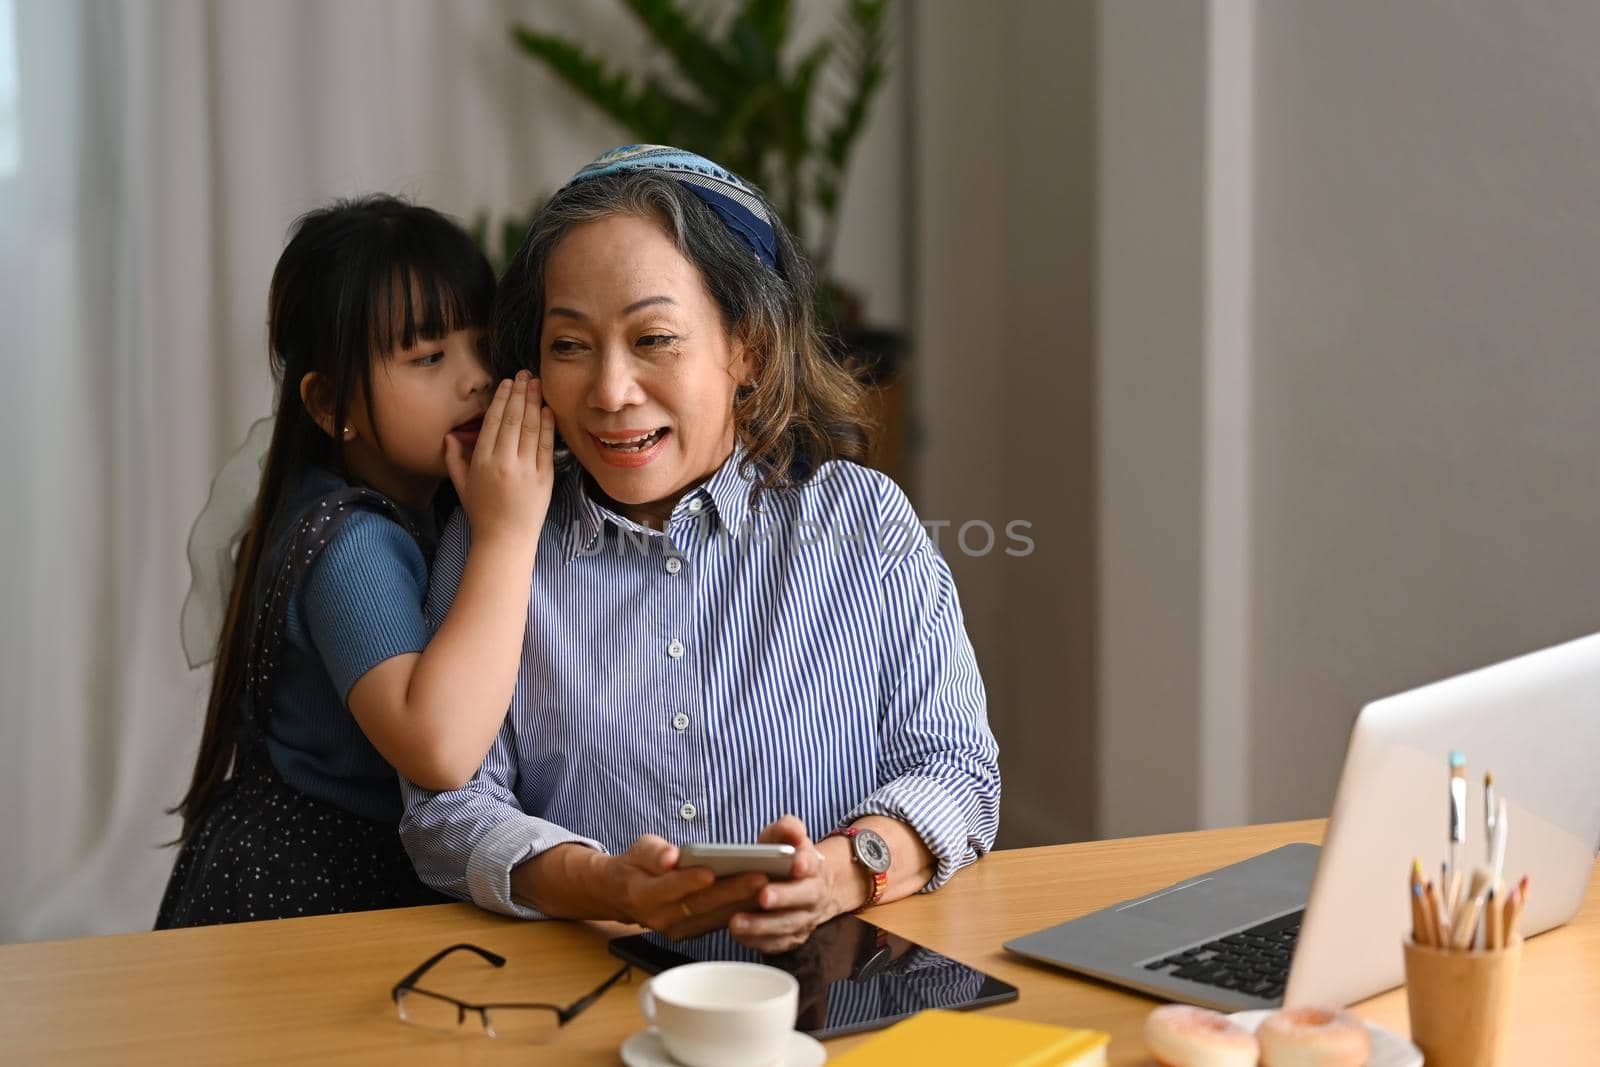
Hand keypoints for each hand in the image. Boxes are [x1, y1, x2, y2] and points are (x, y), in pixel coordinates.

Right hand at [443, 371, 554, 546]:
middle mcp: (503, 463)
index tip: (506, 383)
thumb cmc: (482, 513)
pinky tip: (547, 410)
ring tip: (537, 384)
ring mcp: (525, 470)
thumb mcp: (461, 486)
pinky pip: (545, 446)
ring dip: (534, 403)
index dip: (501, 400)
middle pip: (512, 420)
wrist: (506, 540)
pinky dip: (547, 426)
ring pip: (530, 429)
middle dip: (519, 394)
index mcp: (482, 462)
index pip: (492, 422)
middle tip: (525, 374)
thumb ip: (454, 459)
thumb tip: (449, 436)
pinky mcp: (544, 478)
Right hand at [604, 835, 768, 940]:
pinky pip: (719, 921)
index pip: (670, 887)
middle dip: (733, 891)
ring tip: (771, 886)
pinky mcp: (692, 932)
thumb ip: (653, 853)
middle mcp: (661, 917)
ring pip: (715, 916)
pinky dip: (741, 909)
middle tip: (761, 877)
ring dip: (744, 903)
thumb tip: (670, 857)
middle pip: (700, 904)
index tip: (712, 870)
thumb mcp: (637, 850)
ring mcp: (677, 929)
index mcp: (643, 893)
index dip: (690, 880)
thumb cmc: (635, 865)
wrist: (623, 896)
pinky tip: (763, 897)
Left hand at [729, 815, 847, 953]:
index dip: (805, 863)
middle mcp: (814, 895)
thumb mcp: (787, 837)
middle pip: (803, 897)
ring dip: (763, 926)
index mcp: (813, 867)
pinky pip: (778, 944)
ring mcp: (805, 920)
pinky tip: (740, 936)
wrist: (808, 886)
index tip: (796, 863)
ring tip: (736, 922)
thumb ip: (788, 828)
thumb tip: (793, 832)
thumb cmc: (788, 859)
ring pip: (788, 926)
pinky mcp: (792, 939)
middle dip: (783, 897)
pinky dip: (759, 942)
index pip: (812, 863)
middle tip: (763, 896)